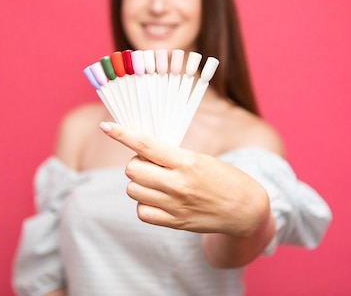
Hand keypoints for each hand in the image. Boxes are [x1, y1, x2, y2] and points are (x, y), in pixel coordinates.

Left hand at [99, 121, 269, 237]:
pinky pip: (142, 213)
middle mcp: (178, 184)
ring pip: (133, 191)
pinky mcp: (174, 223)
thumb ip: (171, 156)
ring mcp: (175, 206)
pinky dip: (145, 205)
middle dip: (136, 163)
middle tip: (151, 164)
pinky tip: (158, 199)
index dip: (122, 134)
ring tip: (156, 182)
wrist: (244, 210)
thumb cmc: (223, 178)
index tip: (106, 126)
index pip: (145, 144)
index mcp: (186, 161)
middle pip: (132, 169)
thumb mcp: (200, 158)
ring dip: (139, 184)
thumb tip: (141, 149)